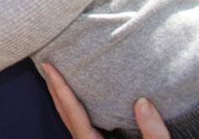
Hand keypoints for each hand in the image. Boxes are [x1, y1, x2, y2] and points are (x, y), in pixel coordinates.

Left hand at [43, 63, 169, 138]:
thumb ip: (152, 133)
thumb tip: (142, 102)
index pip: (72, 111)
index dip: (59, 87)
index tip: (48, 66)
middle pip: (64, 114)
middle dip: (54, 90)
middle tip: (46, 66)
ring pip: (69, 122)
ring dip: (62, 101)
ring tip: (57, 80)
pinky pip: (79, 127)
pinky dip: (74, 112)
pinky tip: (79, 106)